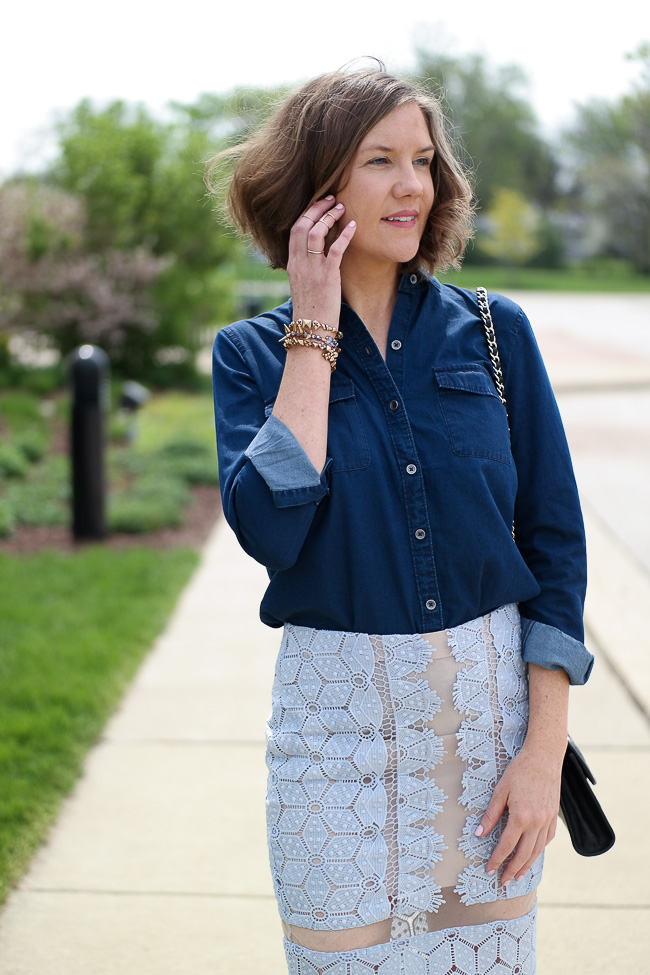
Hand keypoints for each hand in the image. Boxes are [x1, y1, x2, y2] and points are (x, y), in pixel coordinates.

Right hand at [287, 196, 355, 326]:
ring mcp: (312, 270)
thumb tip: (314, 256)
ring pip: (316, 232)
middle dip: (317, 208)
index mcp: (292, 264)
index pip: (294, 230)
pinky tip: (353, 226)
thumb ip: (306, 268)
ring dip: (329, 216)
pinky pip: (335, 250)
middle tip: (331, 198)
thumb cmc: (310, 310)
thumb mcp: (302, 285)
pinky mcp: (327, 277)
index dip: (306, 213)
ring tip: (341, 208)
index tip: (318, 204)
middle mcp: (300, 263)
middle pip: (303, 225)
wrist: (310, 331)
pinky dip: (344, 235)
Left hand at [476, 743, 562, 885]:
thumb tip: (479, 834)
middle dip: (512, 870)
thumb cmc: (520, 770)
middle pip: (524, 854)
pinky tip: (532, 855)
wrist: (544, 757)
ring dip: (527, 865)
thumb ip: (491, 814)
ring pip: (537, 851)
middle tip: (503, 881)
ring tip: (517, 875)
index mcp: (521, 816)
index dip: (497, 859)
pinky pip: (547, 840)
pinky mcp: (554, 817)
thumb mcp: (501, 790)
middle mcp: (537, 823)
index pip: (507, 846)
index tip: (490, 869)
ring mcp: (548, 821)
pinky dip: (539, 850)